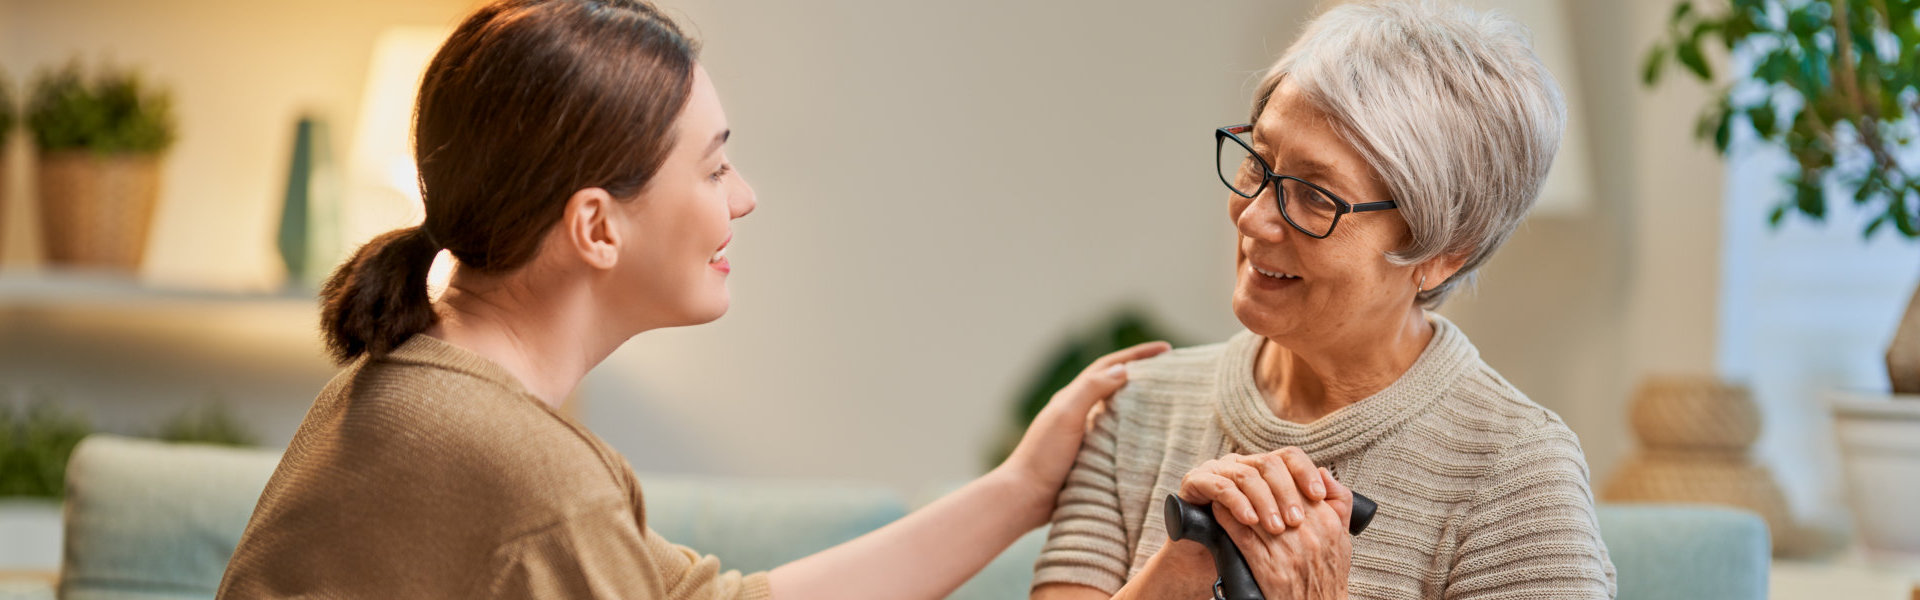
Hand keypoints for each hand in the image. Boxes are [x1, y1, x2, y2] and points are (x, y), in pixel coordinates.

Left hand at [1000, 341, 1170, 522]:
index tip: (1166, 349)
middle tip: (1172, 372)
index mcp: (1072, 397)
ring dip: (1140, 403)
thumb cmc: (1044, 455)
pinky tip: (1151, 439)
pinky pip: (1117, 437)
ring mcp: (1083, 434)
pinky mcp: (1088, 456)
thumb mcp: (1066, 415)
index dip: (1137, 355)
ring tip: (1168, 402)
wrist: (1026, 496)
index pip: (1108, 367)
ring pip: (1118, 411)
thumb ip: (1091, 390)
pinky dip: (1135, 432)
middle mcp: (1078, 412)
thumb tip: (1123, 370)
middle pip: (1115, 385)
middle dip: (1142, 374)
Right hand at [1176, 448, 1332, 534]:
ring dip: (1264, 501)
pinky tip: (1249, 519)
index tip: (1319, 495)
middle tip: (1296, 521)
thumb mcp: (1288, 531)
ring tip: (1275, 528)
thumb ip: (1315, 508)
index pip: (1290, 456)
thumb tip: (1329, 480)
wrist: (1208, 563)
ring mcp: (1217, 470)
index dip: (1306, 472)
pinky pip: (1220, 486)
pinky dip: (1237, 502)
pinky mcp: (1196, 481)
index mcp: (1264, 470)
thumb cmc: (1251, 547)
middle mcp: (1241, 464)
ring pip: (1246, 474)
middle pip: (1269, 463)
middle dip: (1286, 492)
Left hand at [1216, 467, 1353, 599]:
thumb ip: (1340, 503)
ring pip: (1255, 511)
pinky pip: (1242, 535)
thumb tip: (1323, 473)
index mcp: (1327, 523)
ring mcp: (1287, 551)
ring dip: (1236, 498)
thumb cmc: (1329, 577)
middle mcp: (1308, 535)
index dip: (1276, 476)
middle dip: (1255, 483)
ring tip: (1224, 489)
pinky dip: (1228, 520)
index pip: (1298, 485)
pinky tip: (1219, 512)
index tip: (1261, 471)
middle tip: (1238, 475)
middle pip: (1274, 494)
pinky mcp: (1268, 567)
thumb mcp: (1343, 538)